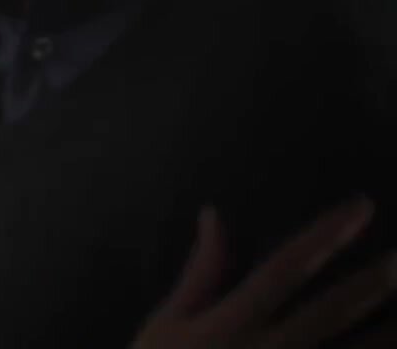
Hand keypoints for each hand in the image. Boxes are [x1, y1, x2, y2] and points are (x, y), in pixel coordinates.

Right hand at [133, 196, 396, 347]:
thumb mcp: (166, 321)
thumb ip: (201, 271)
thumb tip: (214, 214)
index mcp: (233, 321)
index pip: (288, 268)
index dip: (326, 234)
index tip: (363, 205)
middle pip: (336, 308)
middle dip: (380, 278)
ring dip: (392, 329)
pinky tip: (394, 339)